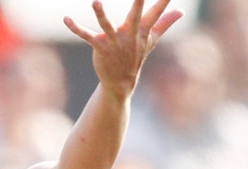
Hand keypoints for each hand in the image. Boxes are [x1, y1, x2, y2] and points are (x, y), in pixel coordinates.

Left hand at [64, 0, 182, 96]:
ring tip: (95, 1)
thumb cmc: (135, 56)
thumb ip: (164, 23)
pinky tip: (66, 19)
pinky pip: (86, 36)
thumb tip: (181, 11)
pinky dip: (76, 28)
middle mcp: (130, 34)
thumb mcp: (151, 39)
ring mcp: (114, 41)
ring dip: (101, 13)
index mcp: (143, 30)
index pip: (157, 11)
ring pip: (107, 25)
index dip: (164, 0)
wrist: (121, 82)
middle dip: (139, 2)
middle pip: (136, 15)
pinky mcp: (100, 47)